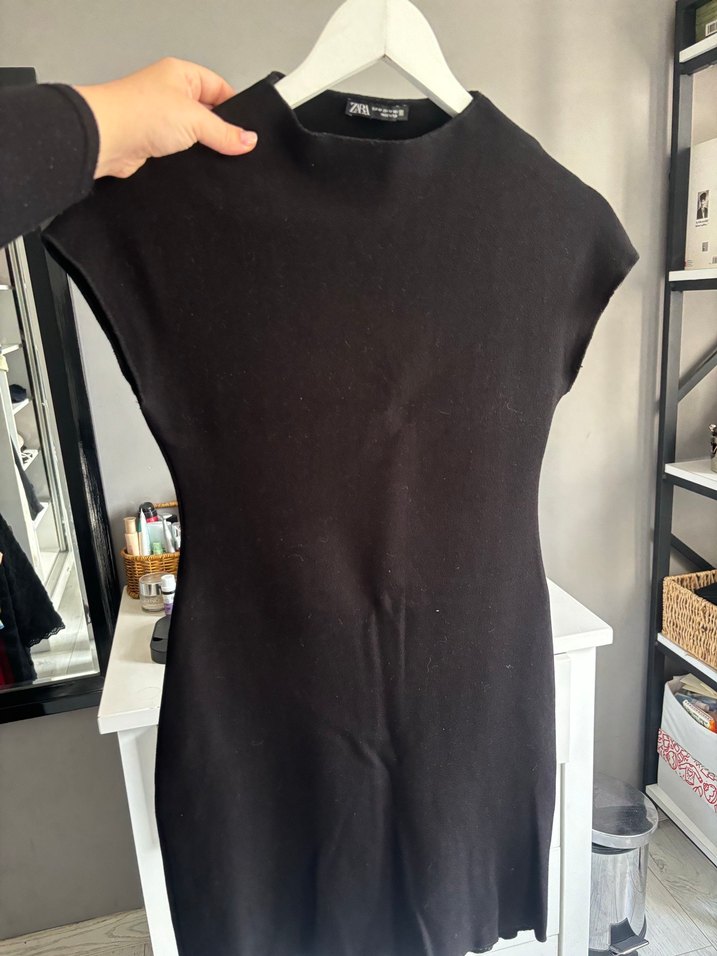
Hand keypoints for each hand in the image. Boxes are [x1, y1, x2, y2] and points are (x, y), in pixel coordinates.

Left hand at [72, 57, 257, 179]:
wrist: (106, 139)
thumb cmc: (139, 112)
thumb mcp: (195, 119)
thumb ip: (224, 132)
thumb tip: (248, 140)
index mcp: (181, 75)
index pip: (219, 88)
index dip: (235, 109)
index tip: (247, 131)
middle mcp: (170, 94)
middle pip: (208, 113)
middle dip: (219, 131)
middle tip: (233, 147)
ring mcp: (161, 119)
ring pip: (194, 135)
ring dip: (202, 148)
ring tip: (213, 158)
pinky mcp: (154, 143)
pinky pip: (180, 152)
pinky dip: (189, 160)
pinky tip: (196, 167)